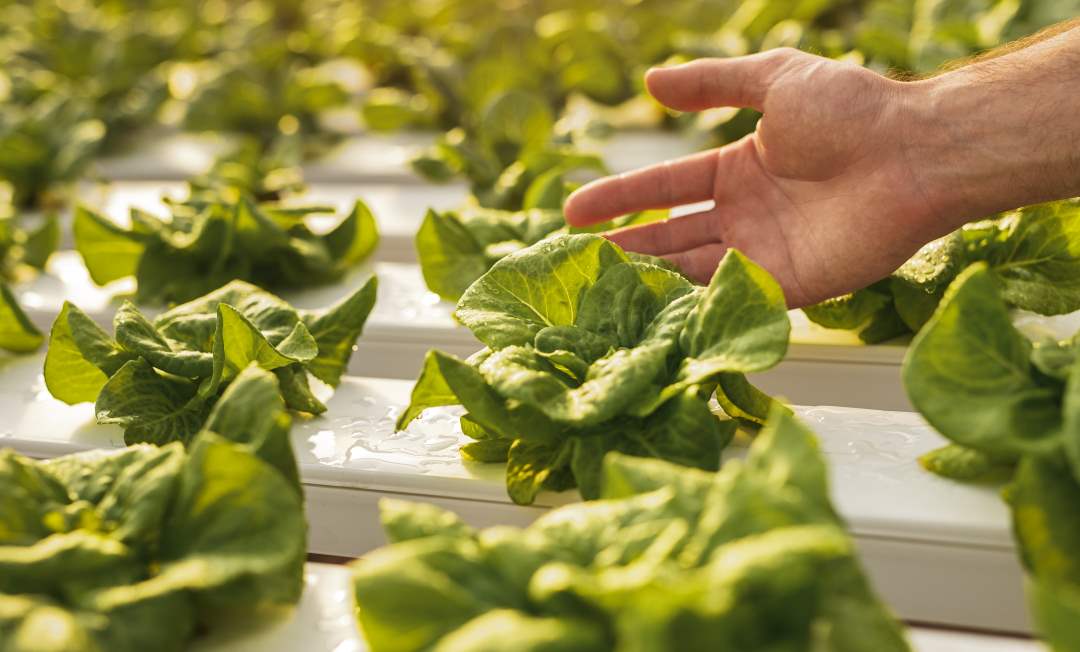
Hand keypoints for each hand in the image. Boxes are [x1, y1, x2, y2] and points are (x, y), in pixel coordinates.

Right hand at [564, 48, 942, 307]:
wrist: (913, 153)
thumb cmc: (852, 110)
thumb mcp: (774, 79)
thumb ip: (712, 84)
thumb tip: (651, 81)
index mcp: (739, 169)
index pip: (665, 188)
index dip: (619, 198)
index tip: (573, 212)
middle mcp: (746, 215)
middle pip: (671, 237)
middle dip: (625, 248)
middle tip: (578, 263)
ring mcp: (765, 253)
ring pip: (692, 271)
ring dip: (649, 280)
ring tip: (600, 290)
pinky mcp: (790, 287)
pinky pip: (732, 299)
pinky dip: (693, 306)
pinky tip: (653, 314)